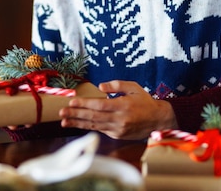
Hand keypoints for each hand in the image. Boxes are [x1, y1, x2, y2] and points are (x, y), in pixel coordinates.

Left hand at [58, 80, 177, 139]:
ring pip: (94, 125)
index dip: (85, 104)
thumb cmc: (144, 101)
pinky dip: (87, 127)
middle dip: (76, 114)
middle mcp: (120, 119)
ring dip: (78, 123)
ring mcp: (118, 129)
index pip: (100, 105)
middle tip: (62, 112)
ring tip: (64, 121)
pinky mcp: (117, 135)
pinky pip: (100, 129)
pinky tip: (77, 124)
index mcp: (123, 106)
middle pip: (94, 116)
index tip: (72, 101)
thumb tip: (101, 86)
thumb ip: (117, 85)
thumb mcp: (134, 87)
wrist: (158, 120)